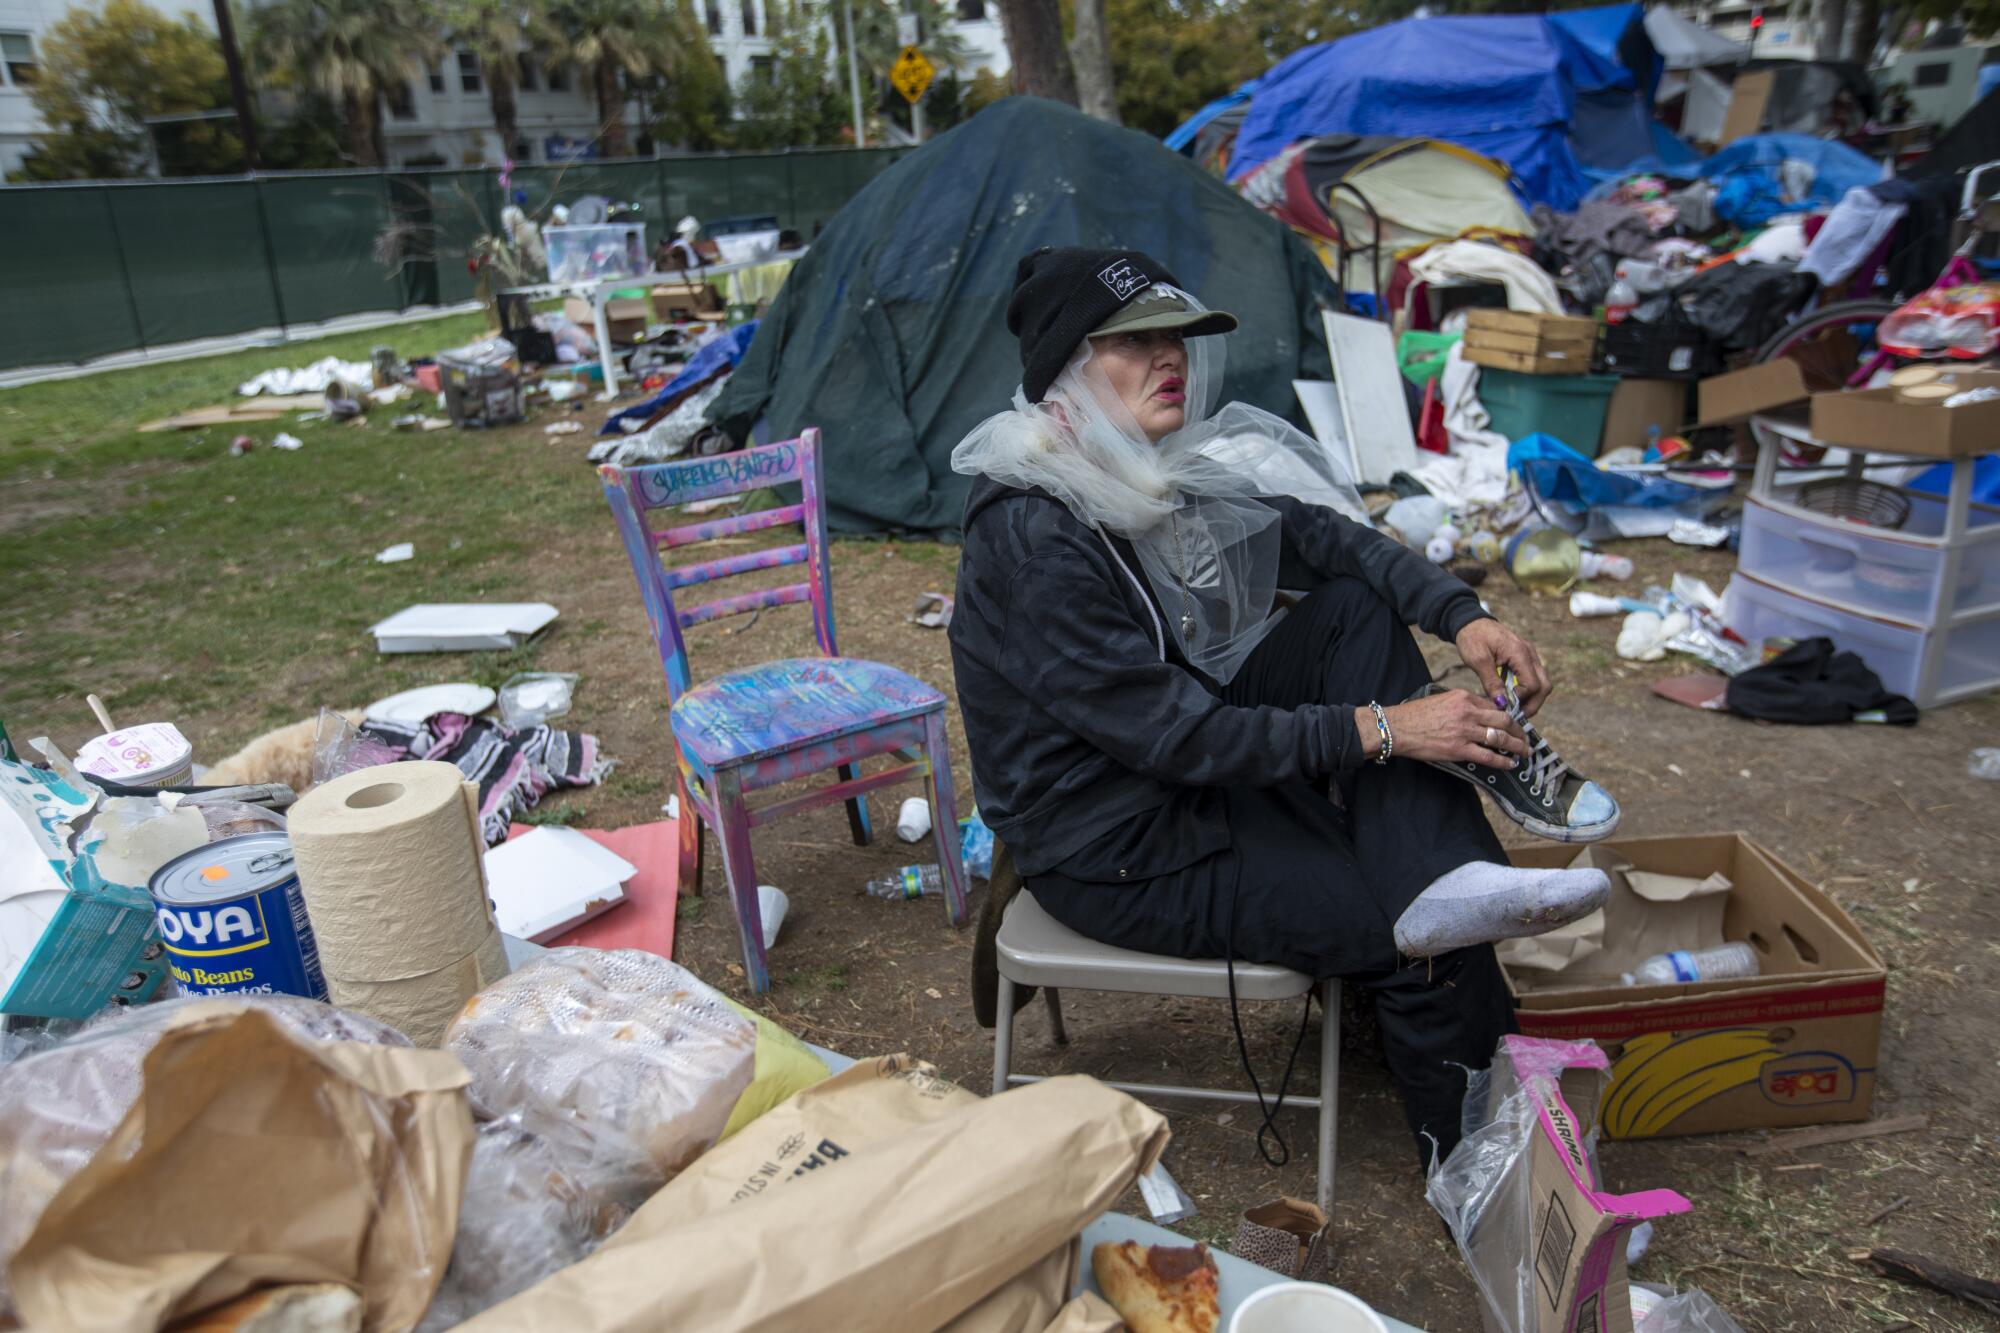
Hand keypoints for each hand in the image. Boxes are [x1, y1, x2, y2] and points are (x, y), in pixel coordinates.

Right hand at [1367, 691, 1527, 766]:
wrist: (1396, 727)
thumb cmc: (1415, 715)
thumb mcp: (1441, 700)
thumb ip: (1462, 706)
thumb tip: (1478, 715)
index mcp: (1463, 697)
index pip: (1494, 706)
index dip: (1508, 716)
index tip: (1514, 724)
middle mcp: (1468, 712)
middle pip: (1504, 720)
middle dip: (1520, 731)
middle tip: (1526, 738)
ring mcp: (1465, 731)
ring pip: (1501, 738)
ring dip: (1517, 746)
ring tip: (1524, 751)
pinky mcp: (1459, 749)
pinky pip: (1488, 756)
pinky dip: (1503, 761)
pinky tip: (1511, 764)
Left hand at [1455, 618, 1551, 716]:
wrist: (1470, 622)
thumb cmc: (1473, 638)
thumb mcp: (1478, 661)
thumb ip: (1491, 683)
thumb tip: (1502, 704)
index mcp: (1520, 653)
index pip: (1533, 684)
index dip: (1522, 700)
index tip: (1505, 707)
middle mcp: (1530, 654)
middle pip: (1544, 686)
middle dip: (1532, 704)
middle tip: (1515, 716)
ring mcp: (1530, 656)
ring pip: (1542, 684)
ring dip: (1531, 699)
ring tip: (1513, 709)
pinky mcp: (1525, 659)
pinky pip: (1533, 679)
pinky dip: (1526, 691)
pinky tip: (1511, 698)